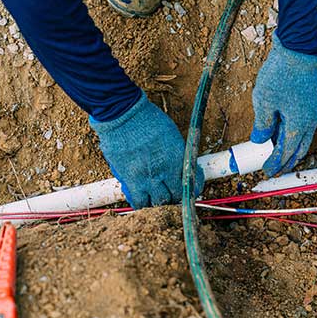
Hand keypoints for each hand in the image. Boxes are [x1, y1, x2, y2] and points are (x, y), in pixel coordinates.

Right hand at [90, 91, 203, 208]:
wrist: (123, 114)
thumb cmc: (148, 120)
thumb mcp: (172, 135)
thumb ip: (177, 155)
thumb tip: (182, 167)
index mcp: (178, 159)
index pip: (191, 184)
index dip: (193, 189)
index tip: (191, 187)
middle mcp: (164, 171)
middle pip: (174, 197)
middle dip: (175, 197)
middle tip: (172, 192)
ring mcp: (146, 177)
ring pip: (156, 203)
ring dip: (158, 201)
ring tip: (156, 196)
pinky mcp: (129, 179)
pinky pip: (137, 201)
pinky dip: (141, 202)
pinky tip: (142, 197)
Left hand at [250, 33, 316, 176]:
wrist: (298, 50)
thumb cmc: (280, 74)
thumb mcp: (263, 101)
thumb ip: (262, 124)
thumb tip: (260, 140)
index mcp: (298, 125)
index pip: (286, 152)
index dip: (276, 163)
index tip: (266, 171)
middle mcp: (309, 122)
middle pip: (299, 150)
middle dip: (287, 162)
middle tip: (275, 169)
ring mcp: (313, 112)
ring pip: (303, 139)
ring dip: (291, 149)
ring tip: (278, 154)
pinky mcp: (311, 103)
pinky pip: (304, 127)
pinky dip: (295, 136)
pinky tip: (283, 134)